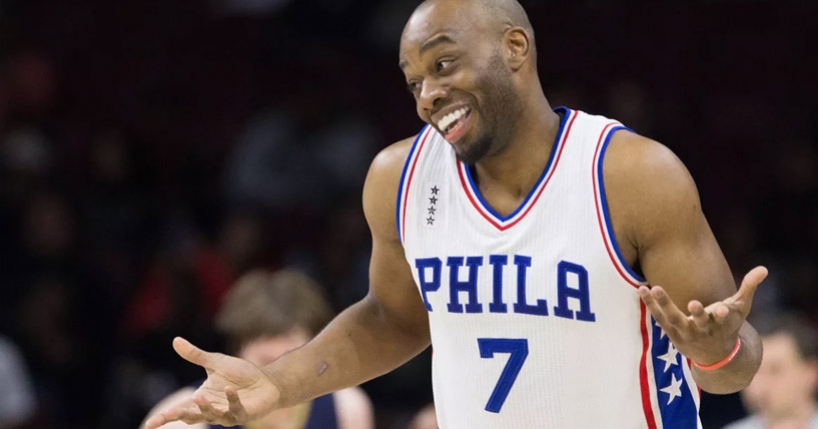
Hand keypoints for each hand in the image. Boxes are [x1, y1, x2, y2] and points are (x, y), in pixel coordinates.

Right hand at [144, 337, 280, 427]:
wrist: (266, 381)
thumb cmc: (240, 374)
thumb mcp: (215, 362)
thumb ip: (195, 355)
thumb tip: (175, 340)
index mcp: (202, 400)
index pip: (180, 409)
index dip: (165, 417)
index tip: (149, 425)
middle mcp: (212, 410)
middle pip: (193, 416)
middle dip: (181, 416)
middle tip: (170, 413)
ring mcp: (228, 414)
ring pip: (213, 416)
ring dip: (206, 408)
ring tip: (199, 397)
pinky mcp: (244, 413)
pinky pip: (236, 409)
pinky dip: (232, 400)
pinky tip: (230, 389)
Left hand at [637, 266, 767, 365]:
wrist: (716, 357)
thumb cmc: (728, 325)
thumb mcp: (741, 308)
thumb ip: (749, 287)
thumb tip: (764, 268)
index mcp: (721, 323)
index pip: (723, 318)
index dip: (722, 313)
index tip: (722, 309)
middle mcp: (703, 330)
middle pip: (698, 321)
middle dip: (696, 313)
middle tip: (692, 303)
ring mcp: (686, 332)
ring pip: (673, 319)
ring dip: (663, 304)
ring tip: (653, 288)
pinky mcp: (672, 333)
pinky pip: (659, 318)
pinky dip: (651, 305)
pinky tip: (641, 289)